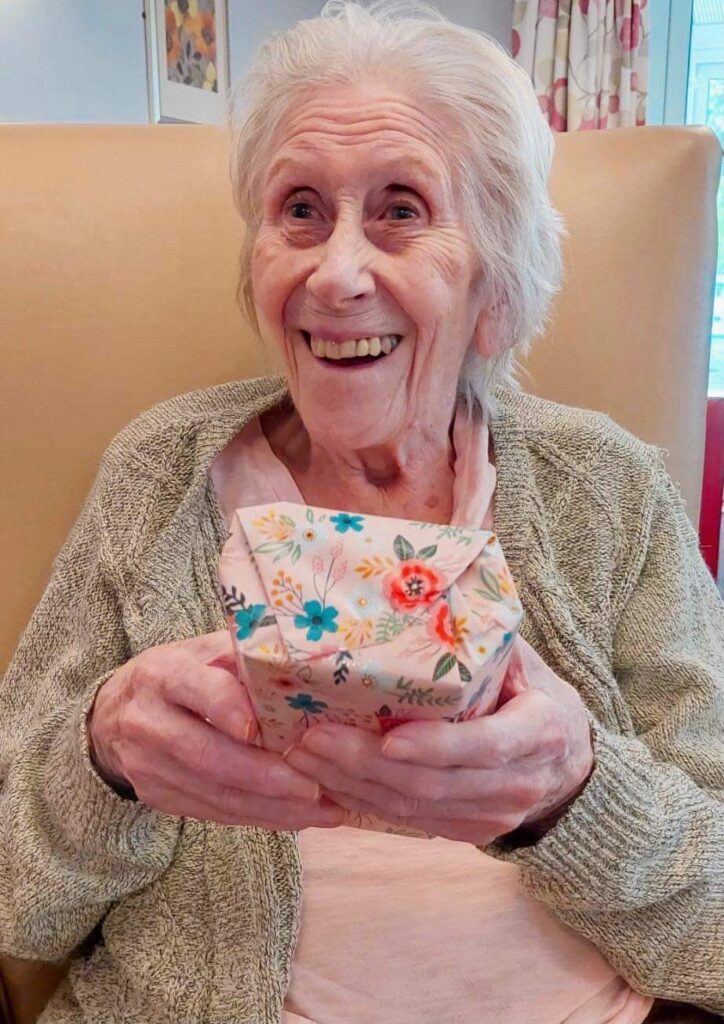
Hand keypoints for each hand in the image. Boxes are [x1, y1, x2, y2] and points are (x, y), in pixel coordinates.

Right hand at [87, 630, 346, 828]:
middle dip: (264, 776)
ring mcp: (148, 765)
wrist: (115, 714)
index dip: (225, 707)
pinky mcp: (157, 796)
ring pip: (213, 793)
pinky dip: (258, 817)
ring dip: (271, 807)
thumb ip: (244, 656)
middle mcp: (148, 721)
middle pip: (206, 754)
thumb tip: (306, 663)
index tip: (260, 728)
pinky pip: (213, 812)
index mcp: (163, 673)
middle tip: (313, 788)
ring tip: (322, 811)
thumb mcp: (203, 651)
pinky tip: (296, 818)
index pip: (194, 688)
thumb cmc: (180, 674)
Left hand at [283, 638, 594, 843]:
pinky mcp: (469, 832)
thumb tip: (434, 572)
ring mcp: (494, 815)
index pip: (486, 745)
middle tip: (313, 738)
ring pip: (415, 809)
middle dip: (367, 764)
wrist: (566, 760)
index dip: (436, 745)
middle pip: (436, 783)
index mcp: (541, 731)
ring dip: (353, 786)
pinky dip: (364, 804)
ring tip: (302, 757)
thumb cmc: (532, 692)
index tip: (389, 737)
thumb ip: (482, 628)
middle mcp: (520, 782)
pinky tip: (326, 781)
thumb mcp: (522, 656)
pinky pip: (411, 824)